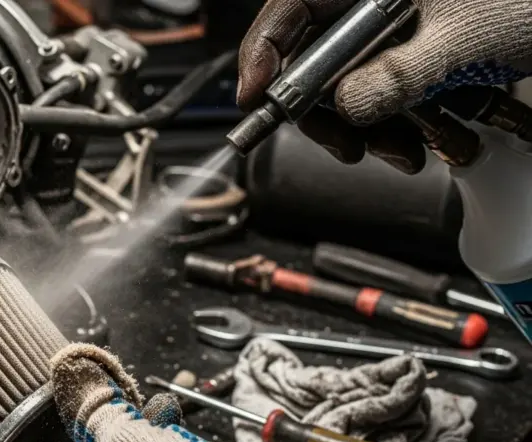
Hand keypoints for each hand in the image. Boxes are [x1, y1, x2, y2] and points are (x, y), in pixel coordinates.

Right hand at [237, 0, 531, 173]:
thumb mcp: (463, 36)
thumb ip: (399, 74)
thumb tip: (346, 106)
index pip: (291, 6)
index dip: (263, 52)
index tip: (255, 98)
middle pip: (314, 54)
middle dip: (328, 110)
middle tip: (344, 144)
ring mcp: (396, 27)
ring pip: (351, 82)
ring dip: (370, 128)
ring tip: (402, 151)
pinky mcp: (416, 54)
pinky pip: (385, 92)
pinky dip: (399, 124)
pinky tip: (422, 140)